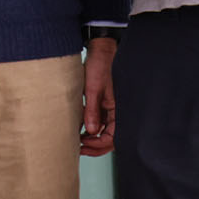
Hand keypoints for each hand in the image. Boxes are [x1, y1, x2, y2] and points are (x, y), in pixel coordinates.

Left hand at [79, 37, 116, 156]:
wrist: (100, 50)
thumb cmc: (101, 65)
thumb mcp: (94, 89)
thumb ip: (93, 111)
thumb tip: (91, 131)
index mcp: (118, 108)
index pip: (113, 137)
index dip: (98, 144)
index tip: (83, 144)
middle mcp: (116, 110)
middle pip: (110, 138)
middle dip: (96, 146)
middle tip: (80, 149)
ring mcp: (110, 107)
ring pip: (104, 131)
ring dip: (93, 138)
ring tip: (79, 141)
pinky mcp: (104, 103)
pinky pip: (100, 121)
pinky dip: (92, 128)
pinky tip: (81, 128)